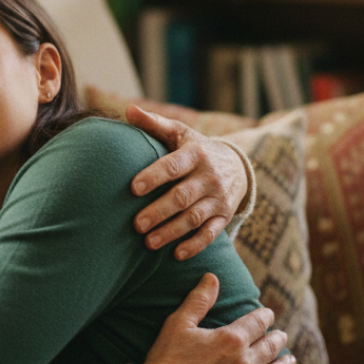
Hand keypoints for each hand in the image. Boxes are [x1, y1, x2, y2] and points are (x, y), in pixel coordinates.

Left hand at [127, 104, 248, 258]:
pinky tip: (176, 254)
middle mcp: (208, 176)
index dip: (154, 176)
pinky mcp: (224, 216)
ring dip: (171, 231)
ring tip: (148, 242)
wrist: (236, 165)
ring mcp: (218, 198)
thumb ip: (153, 123)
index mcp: (195, 154)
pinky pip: (211, 233)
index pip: (173, 166)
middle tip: (136, 224)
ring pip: (194, 218)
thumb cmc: (195, 148)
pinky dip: (195, 245)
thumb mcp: (179, 133)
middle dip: (159, 211)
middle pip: (182, 196)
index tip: (133, 188)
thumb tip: (127, 109)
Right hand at [138, 274, 298, 363]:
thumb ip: (199, 299)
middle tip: (282, 334)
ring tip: (291, 359)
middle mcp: (245, 363)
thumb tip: (212, 277)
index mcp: (231, 339)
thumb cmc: (167, 358)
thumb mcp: (179, 322)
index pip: (257, 323)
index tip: (269, 313)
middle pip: (270, 347)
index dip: (265, 316)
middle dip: (277, 338)